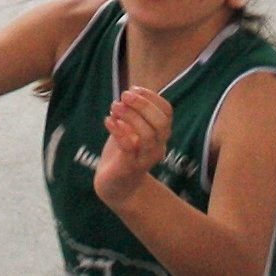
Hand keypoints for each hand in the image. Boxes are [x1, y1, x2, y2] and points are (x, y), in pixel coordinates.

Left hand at [91, 87, 172, 208]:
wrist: (116, 186)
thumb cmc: (123, 154)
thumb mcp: (130, 129)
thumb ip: (132, 113)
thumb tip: (129, 92)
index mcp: (160, 134)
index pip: (167, 111)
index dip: (152, 97)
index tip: (133, 88)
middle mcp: (158, 147)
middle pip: (161, 123)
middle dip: (142, 105)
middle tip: (123, 96)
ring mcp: (145, 159)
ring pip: (147, 136)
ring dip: (130, 116)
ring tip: (114, 108)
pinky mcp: (129, 167)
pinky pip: (130, 148)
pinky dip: (120, 132)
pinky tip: (108, 121)